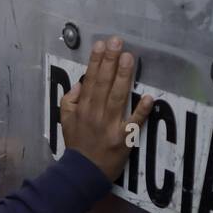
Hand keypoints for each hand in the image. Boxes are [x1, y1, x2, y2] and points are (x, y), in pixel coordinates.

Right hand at [60, 37, 153, 180]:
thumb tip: (79, 83)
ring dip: (123, 77)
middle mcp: (95, 113)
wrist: (82, 172)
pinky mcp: (124, 137)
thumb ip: (69, 100)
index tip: (101, 44)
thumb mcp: (64, 120)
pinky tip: (148, 97)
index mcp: (82, 108)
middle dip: (110, 61)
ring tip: (129, 58)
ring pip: (117, 97)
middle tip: (117, 41)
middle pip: (103, 83)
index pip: (90, 80)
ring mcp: (110, 125)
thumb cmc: (77, 143)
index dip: (95, 61)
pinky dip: (141, 110)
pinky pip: (133, 122)